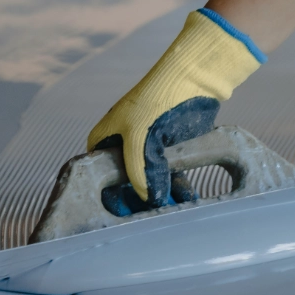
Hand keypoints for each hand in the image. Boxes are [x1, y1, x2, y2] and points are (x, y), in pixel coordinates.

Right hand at [88, 9, 266, 214]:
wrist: (195, 78)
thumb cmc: (159, 101)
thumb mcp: (142, 140)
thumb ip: (141, 174)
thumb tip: (149, 200)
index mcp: (104, 139)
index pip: (99, 177)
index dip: (111, 197)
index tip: (124, 216)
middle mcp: (122, 145)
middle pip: (125, 183)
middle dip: (140, 200)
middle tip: (152, 217)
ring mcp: (146, 147)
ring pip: (149, 180)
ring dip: (162, 195)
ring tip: (177, 207)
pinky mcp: (169, 149)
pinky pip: (168, 174)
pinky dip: (176, 186)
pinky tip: (187, 197)